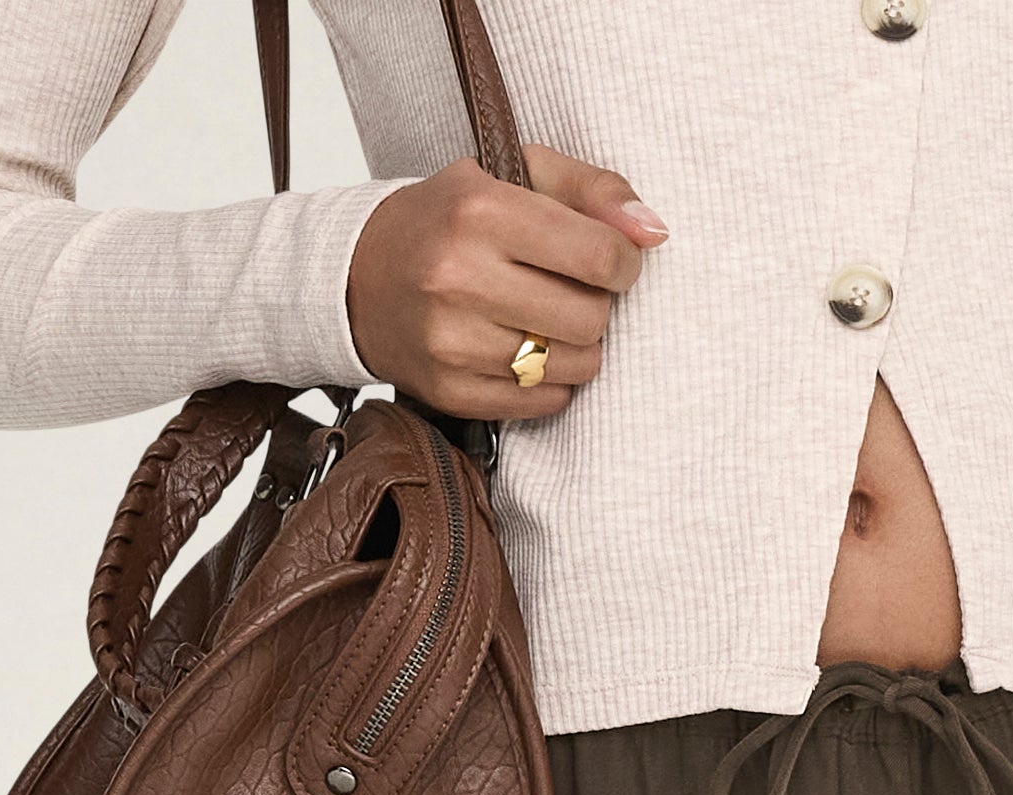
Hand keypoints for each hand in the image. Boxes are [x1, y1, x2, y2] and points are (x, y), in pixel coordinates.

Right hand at [346, 147, 664, 422]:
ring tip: (548, 319)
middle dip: (597, 305)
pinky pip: (542, 402)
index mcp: (481, 211)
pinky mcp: (450, 391)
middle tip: (572, 289)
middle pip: (590, 317)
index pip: (598, 255)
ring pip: (571, 365)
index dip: (623, 262)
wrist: (358, 277)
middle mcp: (461, 277)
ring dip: (576, 346)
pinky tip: (525, 350)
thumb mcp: (515, 174)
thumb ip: (592, 189)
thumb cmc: (448, 220)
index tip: (611, 260)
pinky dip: (549, 380)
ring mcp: (452, 342)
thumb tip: (654, 231)